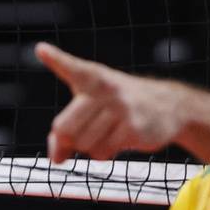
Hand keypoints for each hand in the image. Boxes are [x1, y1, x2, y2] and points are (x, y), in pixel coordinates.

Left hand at [34, 42, 186, 164]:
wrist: (167, 106)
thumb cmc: (118, 106)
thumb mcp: (89, 107)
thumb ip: (64, 129)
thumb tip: (56, 159)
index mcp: (92, 77)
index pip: (72, 68)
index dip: (56, 59)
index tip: (41, 50)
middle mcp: (106, 89)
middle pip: (64, 129)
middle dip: (70, 140)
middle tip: (87, 131)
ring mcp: (122, 108)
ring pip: (84, 145)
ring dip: (91, 147)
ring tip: (109, 132)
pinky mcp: (134, 128)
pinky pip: (102, 153)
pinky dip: (105, 154)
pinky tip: (120, 139)